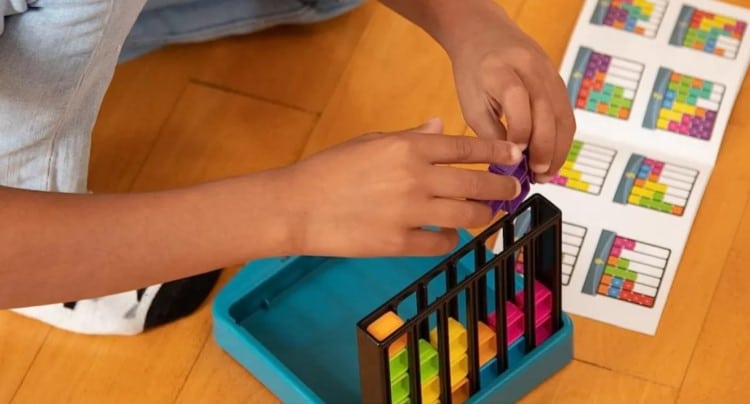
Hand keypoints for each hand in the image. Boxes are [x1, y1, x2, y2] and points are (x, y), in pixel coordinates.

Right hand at [281, 118, 521, 256]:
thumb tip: (441, 126)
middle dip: (502, 187)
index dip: (497, 152)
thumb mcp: (371, 141)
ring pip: (466, 216)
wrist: (297, 206)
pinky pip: (441, 243)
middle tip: (512, 190)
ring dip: (482, 216)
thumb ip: (411, 136)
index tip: (515, 155)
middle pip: (476, 184)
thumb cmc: (330, 169)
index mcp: (408, 148)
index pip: (466, 148)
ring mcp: (409, 213)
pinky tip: (448, 235)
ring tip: (486, 215)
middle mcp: (416, 178)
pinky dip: (449, 239)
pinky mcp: (399, 243)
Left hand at [444, 1, 575, 181]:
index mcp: (501, 70)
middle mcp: (530, 68)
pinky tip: (552, 157)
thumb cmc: (474, 71)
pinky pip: (566, 115)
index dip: (519, 134)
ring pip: (563, 116)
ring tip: (546, 173)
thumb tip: (511, 165)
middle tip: (537, 175)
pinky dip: (562, 140)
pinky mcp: (559, 81)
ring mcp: (549, 73)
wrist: (484, 36)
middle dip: (544, 149)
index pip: (518, 102)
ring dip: (559, 150)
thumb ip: (491, 134)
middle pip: (546, 112)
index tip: (514, 158)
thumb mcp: (472, 104)